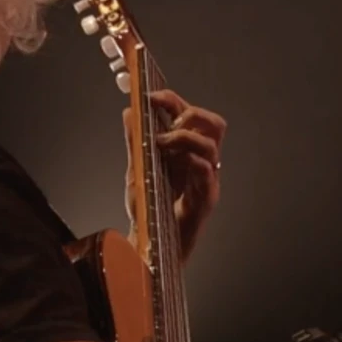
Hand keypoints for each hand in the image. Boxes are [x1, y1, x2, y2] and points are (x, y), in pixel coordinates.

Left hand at [125, 88, 225, 258]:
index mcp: (185, 151)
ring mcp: (205, 180)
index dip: (173, 100)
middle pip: (213, 124)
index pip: (190, 115)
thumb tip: (128, 111)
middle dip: (191, 113)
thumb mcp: (137, 170)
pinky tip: (176, 162)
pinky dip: (192, 161)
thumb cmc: (149, 210)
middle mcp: (200, 161)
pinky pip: (207, 173)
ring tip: (162, 143)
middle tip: (167, 121)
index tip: (151, 97)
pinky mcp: (205, 199)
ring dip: (185, 137)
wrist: (151, 244)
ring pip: (212, 144)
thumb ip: (134, 142)